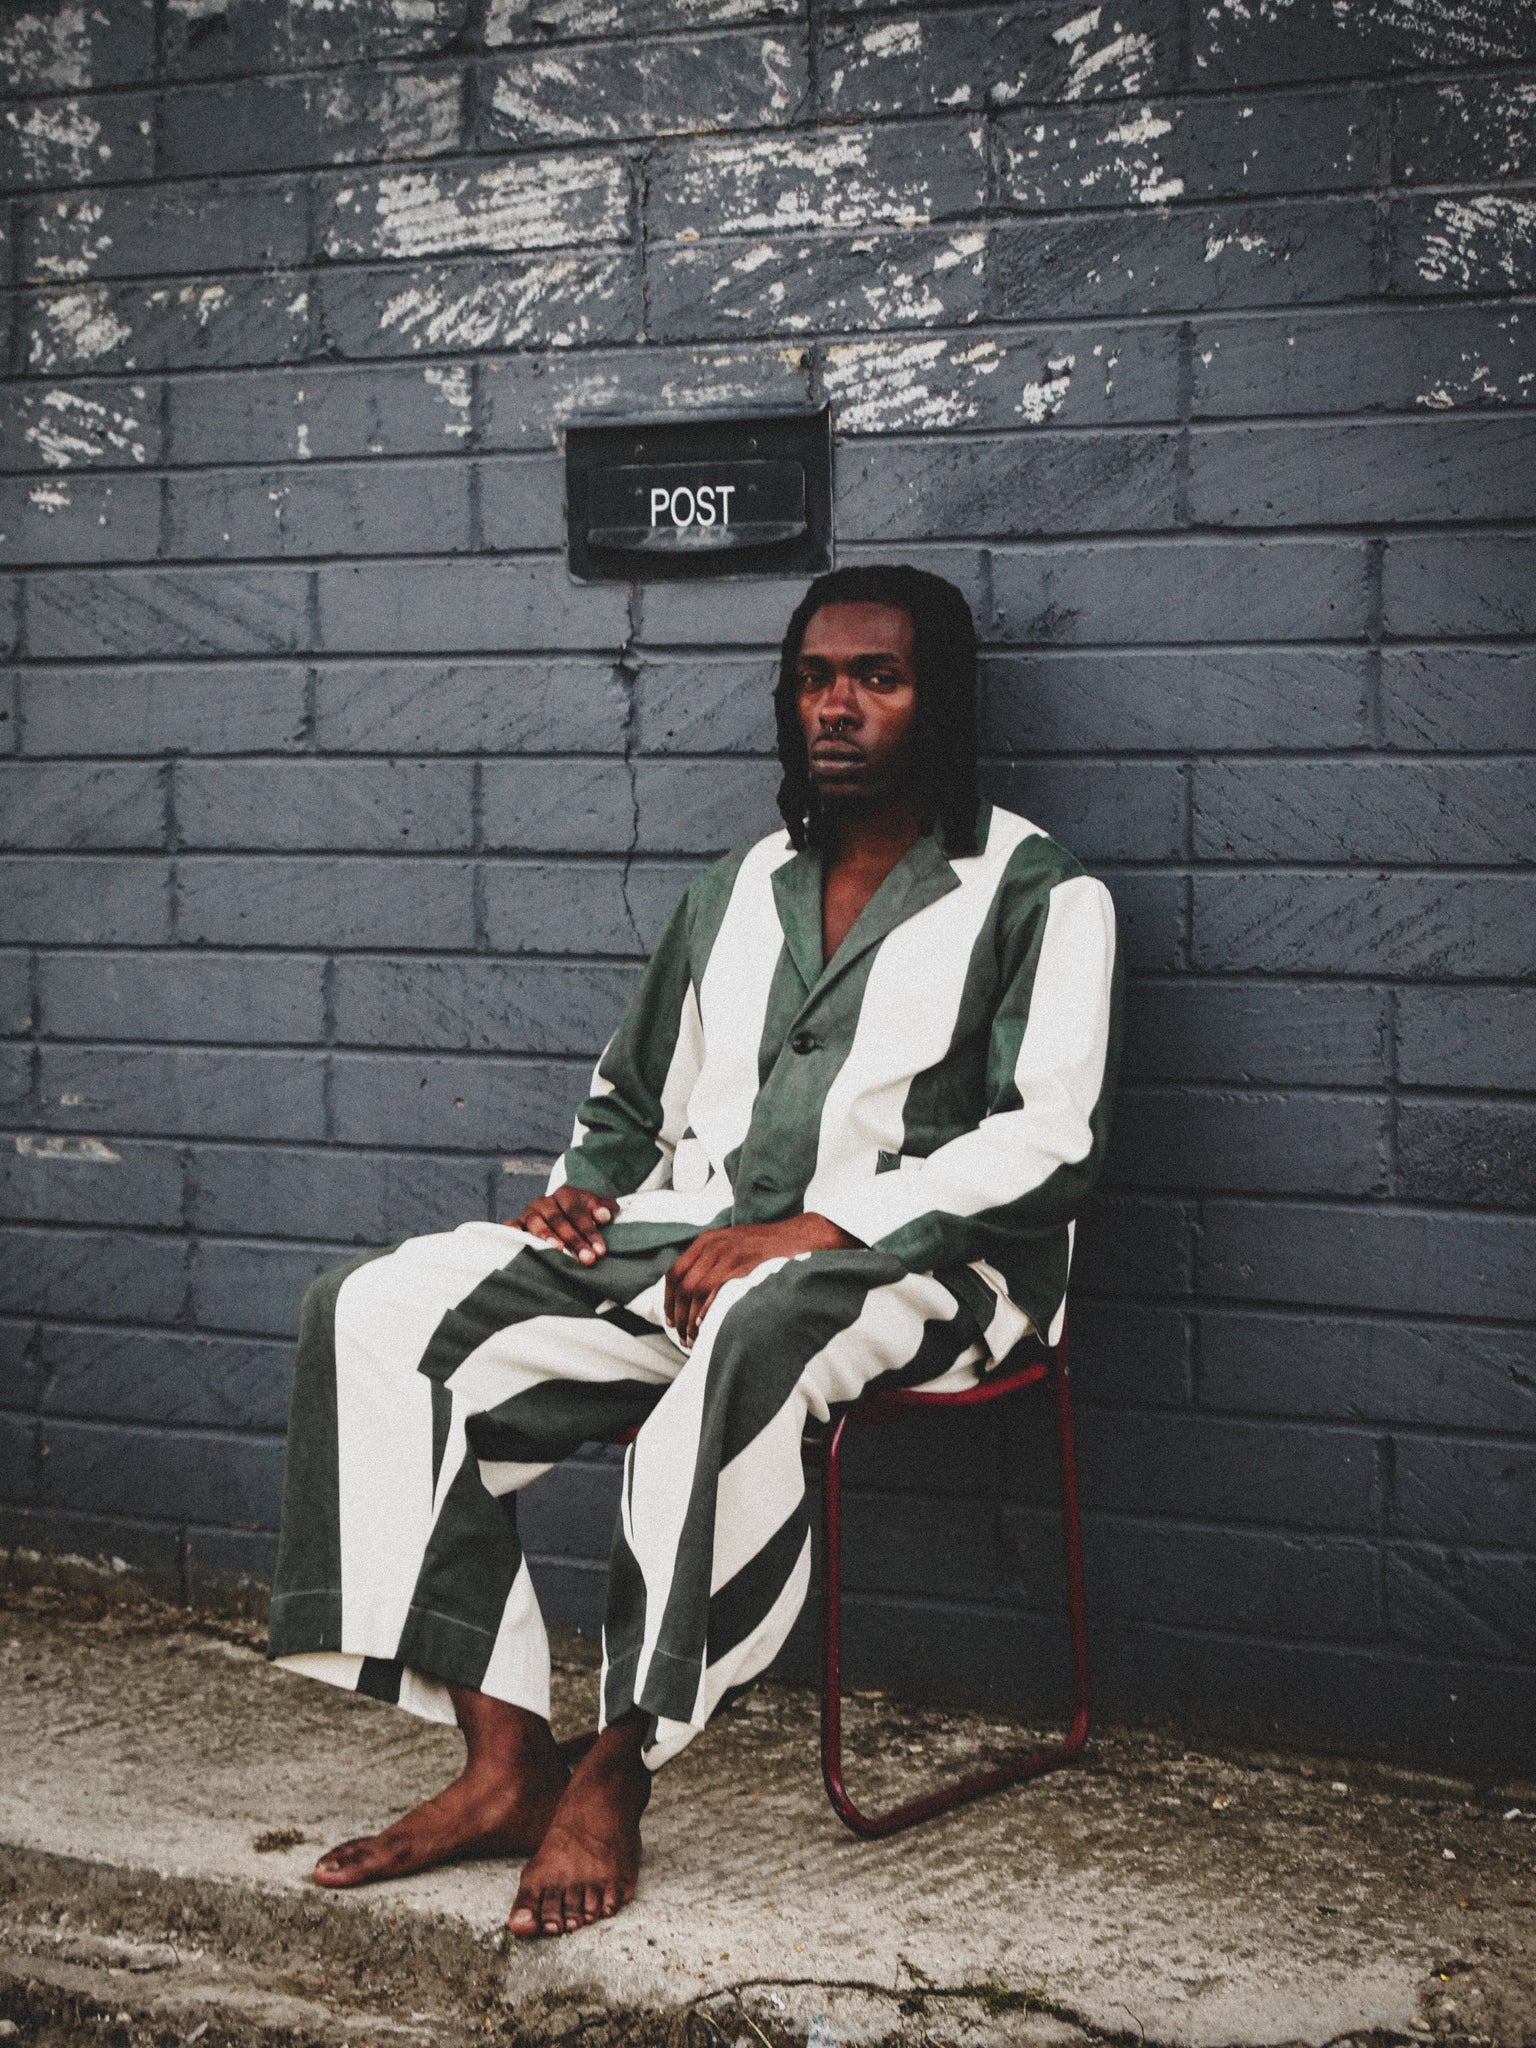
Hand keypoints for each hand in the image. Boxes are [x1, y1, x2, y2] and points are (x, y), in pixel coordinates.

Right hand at [508, 1185, 614, 1264]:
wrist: (561, 1210)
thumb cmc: (583, 1214)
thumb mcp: (596, 1207)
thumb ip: (605, 1209)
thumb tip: (603, 1215)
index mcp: (566, 1194)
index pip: (578, 1212)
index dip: (589, 1231)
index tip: (600, 1251)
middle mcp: (546, 1202)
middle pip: (558, 1219)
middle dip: (573, 1240)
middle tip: (586, 1258)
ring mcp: (531, 1212)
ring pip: (536, 1222)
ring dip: (546, 1236)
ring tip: (557, 1250)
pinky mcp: (518, 1223)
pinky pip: (514, 1225)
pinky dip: (514, 1231)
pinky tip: (518, 1238)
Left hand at [664, 1213, 857, 1349]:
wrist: (802, 1236)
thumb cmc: (769, 1248)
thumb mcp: (734, 1245)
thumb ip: (712, 1262)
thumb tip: (693, 1296)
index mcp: (707, 1241)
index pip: (674, 1273)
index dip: (668, 1300)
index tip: (671, 1321)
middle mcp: (713, 1245)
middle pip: (682, 1285)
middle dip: (678, 1316)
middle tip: (682, 1337)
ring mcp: (729, 1254)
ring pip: (695, 1291)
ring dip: (691, 1319)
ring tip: (694, 1339)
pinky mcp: (744, 1264)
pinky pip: (715, 1291)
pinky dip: (706, 1311)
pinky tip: (706, 1327)